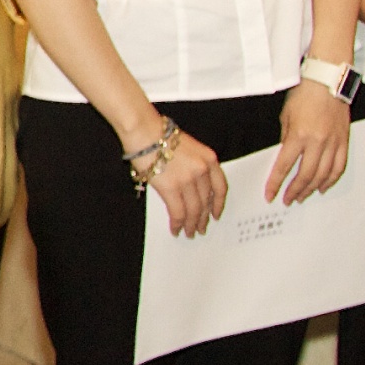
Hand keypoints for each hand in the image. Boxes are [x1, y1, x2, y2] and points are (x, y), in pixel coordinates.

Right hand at [144, 122, 229, 238]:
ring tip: (188, 232)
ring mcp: (188, 180)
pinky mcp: (171, 188)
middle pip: (206, 201)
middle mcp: (202, 171)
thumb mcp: (188, 147)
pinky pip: (178, 212)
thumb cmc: (159, 135)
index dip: (219, 204)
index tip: (216, 214)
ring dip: (191, 224)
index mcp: (209, 159)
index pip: (220, 188)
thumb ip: (195, 166)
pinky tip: (175, 229)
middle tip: (201, 228)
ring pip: (194, 210)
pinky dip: (177, 223)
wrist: (144, 131)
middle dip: (203, 218)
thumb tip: (190, 189)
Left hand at [268, 82, 354, 203]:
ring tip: (303, 196)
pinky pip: (339, 166)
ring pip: (323, 174)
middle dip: (295, 190)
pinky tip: (323, 186)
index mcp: (298, 135)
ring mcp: (333, 142)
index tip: (270, 194)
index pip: (284, 166)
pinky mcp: (344, 140)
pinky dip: (331, 179)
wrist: (328, 80)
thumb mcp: (286, 115)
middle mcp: (317, 141)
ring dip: (312, 188)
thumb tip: (286, 156)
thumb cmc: (305, 93)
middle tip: (288, 199)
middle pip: (305, 175)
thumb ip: (286, 138)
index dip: (276, 183)